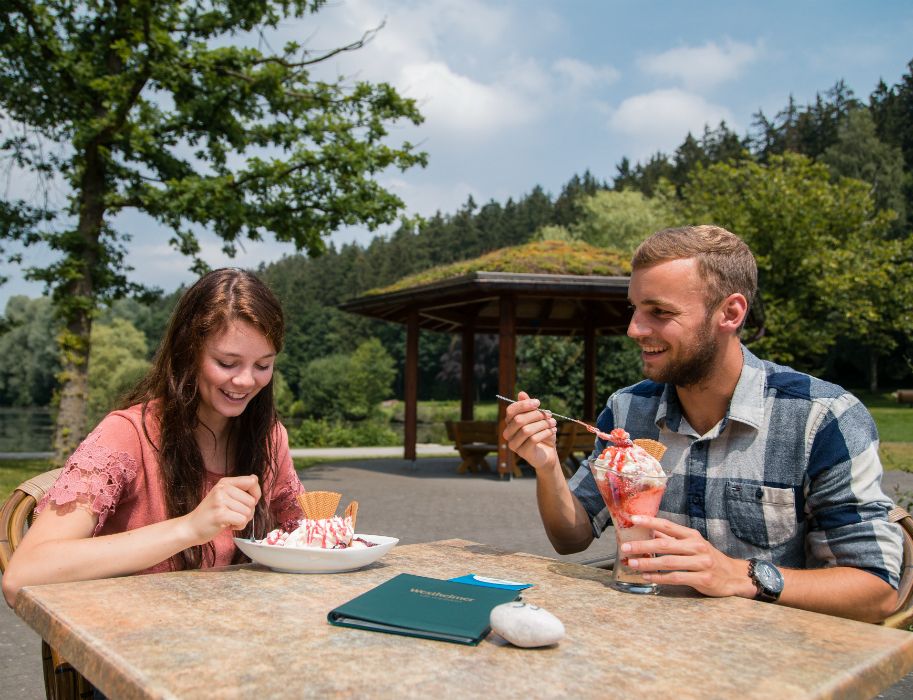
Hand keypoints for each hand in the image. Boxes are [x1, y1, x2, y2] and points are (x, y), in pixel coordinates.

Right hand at [186, 475, 261, 543]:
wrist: (190, 527)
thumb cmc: (210, 513)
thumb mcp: (223, 496)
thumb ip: (239, 488)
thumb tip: (255, 478)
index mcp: (225, 482)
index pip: (252, 481)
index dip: (256, 493)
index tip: (249, 502)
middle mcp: (222, 489)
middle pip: (252, 501)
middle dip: (248, 512)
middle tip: (234, 515)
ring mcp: (220, 501)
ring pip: (248, 512)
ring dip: (243, 520)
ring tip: (230, 520)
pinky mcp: (220, 514)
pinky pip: (242, 520)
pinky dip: (239, 526)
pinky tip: (229, 525)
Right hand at [501, 391, 559, 471]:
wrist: (547, 452)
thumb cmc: (541, 433)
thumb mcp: (537, 418)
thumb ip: (529, 406)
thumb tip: (521, 393)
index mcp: (510, 423)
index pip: (510, 411)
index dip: (524, 405)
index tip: (538, 403)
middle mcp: (508, 434)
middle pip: (519, 420)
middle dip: (536, 415)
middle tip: (549, 414)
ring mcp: (514, 444)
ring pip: (526, 430)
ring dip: (543, 424)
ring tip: (553, 423)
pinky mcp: (523, 452)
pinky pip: (533, 439)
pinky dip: (545, 433)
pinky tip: (553, 431)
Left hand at [622, 515, 752, 597]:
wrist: (734, 576)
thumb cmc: (707, 558)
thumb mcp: (692, 544)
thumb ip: (671, 538)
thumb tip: (648, 531)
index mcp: (691, 535)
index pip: (668, 525)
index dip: (650, 521)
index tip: (632, 519)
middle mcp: (696, 546)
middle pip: (665, 544)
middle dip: (643, 545)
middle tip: (625, 547)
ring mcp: (701, 563)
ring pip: (669, 562)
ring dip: (648, 563)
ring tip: (632, 563)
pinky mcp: (703, 579)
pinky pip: (677, 577)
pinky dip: (660, 577)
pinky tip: (647, 577)